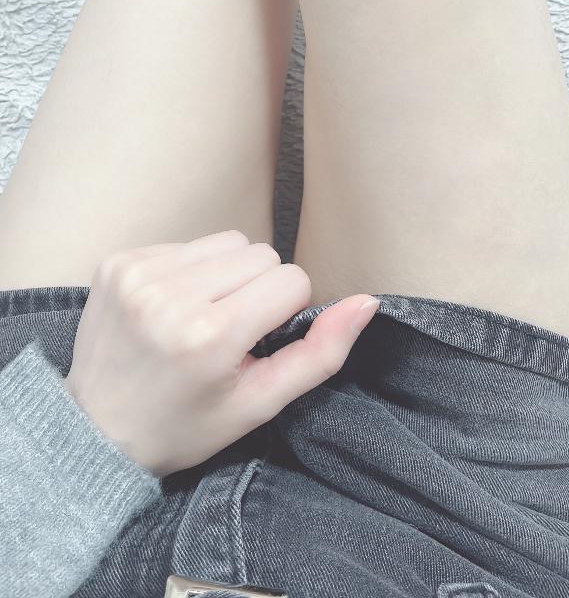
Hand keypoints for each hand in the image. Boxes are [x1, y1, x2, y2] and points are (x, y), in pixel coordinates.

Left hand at [63, 230, 377, 477]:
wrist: (98, 431)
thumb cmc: (186, 424)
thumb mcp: (259, 403)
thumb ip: (319, 354)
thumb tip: (368, 302)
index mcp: (209, 336)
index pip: (291, 280)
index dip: (284, 313)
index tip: (256, 343)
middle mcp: (169, 297)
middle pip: (261, 254)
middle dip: (257, 291)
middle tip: (229, 333)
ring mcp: (137, 275)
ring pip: (226, 241)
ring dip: (225, 275)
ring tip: (201, 316)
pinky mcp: (117, 262)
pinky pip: (186, 242)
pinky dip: (189, 271)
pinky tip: (170, 308)